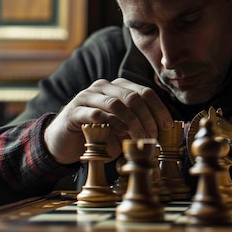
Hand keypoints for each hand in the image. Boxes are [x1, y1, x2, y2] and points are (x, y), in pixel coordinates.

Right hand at [43, 78, 173, 163]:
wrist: (63, 143)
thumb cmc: (98, 136)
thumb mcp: (123, 130)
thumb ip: (138, 126)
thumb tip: (161, 132)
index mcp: (119, 88)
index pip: (145, 92)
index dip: (159, 109)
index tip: (168, 127)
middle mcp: (104, 87)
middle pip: (133, 97)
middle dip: (147, 118)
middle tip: (153, 137)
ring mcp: (87, 96)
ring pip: (116, 104)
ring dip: (132, 123)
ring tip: (139, 139)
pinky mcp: (74, 110)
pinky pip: (97, 113)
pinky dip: (112, 125)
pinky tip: (120, 135)